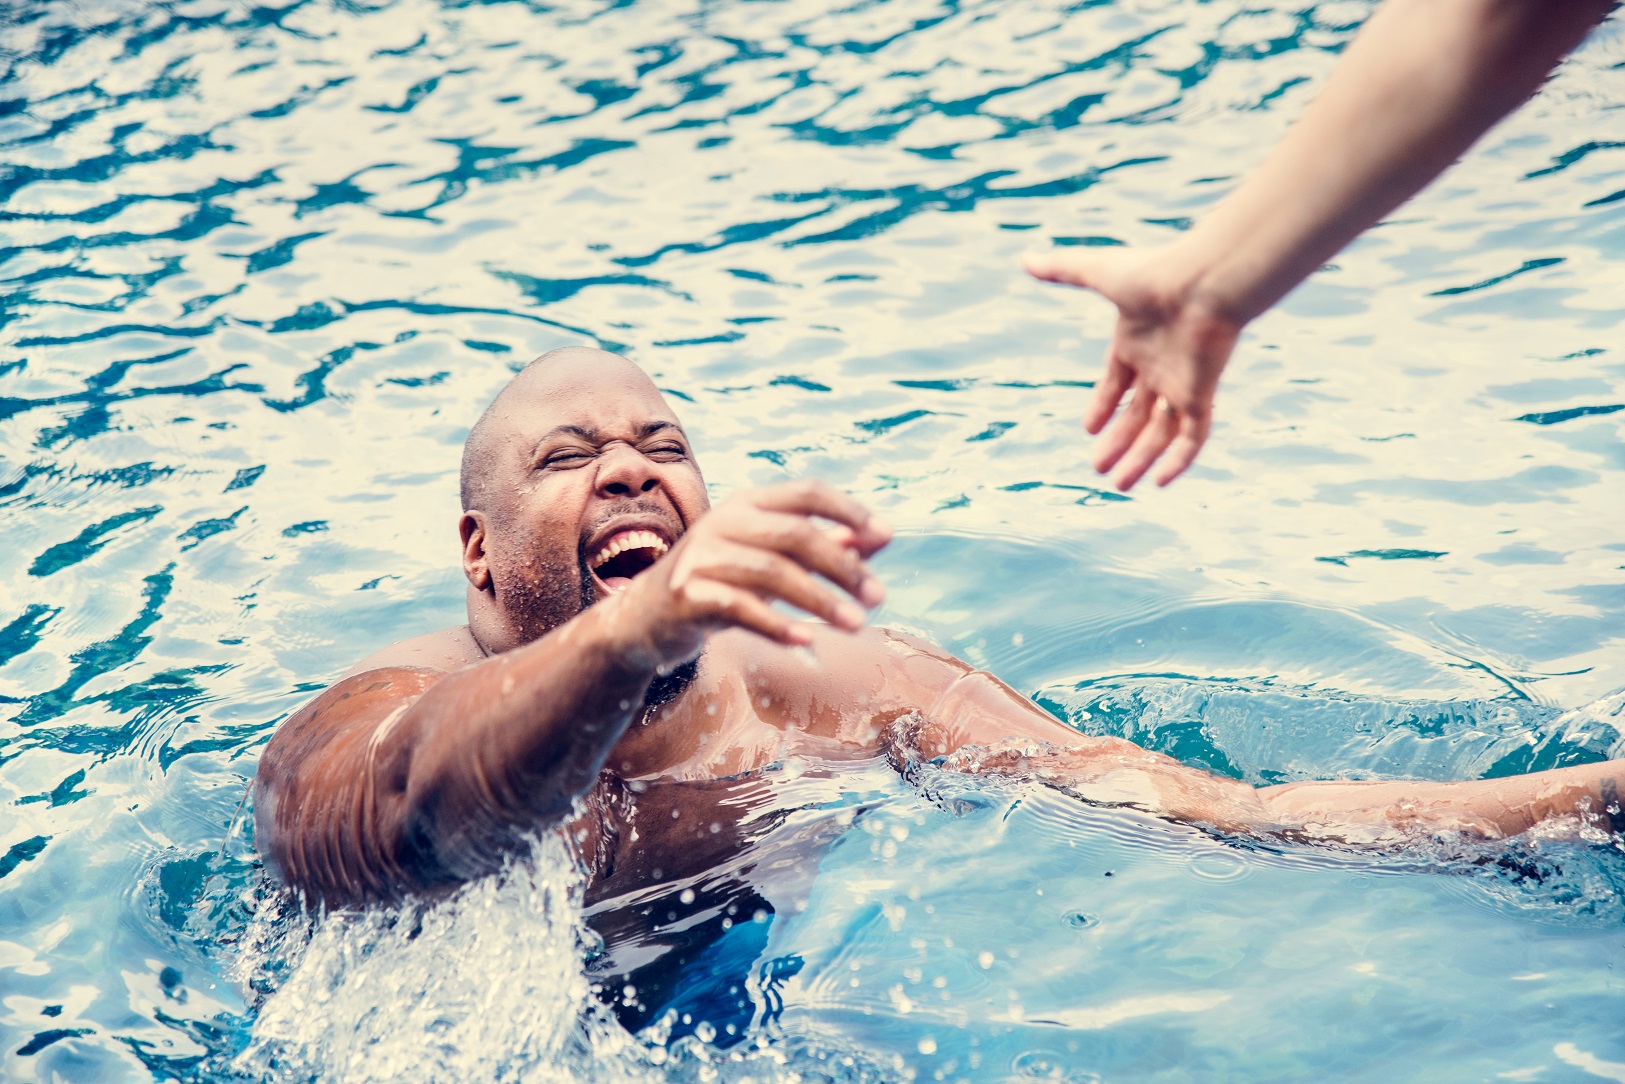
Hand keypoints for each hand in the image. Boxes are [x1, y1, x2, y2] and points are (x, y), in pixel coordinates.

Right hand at [620, 480, 890, 663]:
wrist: (643, 619)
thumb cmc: (721, 583)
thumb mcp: (771, 559)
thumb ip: (823, 545)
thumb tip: (882, 535)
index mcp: (748, 503)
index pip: (806, 493)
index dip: (848, 510)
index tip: (885, 535)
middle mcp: (724, 521)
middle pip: (796, 534)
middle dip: (842, 565)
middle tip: (878, 596)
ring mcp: (702, 556)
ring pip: (772, 572)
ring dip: (820, 600)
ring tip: (856, 625)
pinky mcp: (687, 594)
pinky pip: (740, 607)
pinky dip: (777, 623)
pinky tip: (807, 639)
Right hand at [1024, 246, 1242, 489]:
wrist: (1205, 280)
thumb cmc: (1155, 273)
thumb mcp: (1098, 273)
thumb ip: (1063, 270)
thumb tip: (1024, 258)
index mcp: (1136, 341)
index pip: (1117, 382)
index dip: (1103, 405)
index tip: (1088, 429)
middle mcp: (1160, 366)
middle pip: (1137, 414)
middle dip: (1118, 442)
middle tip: (1098, 469)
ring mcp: (1182, 382)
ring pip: (1161, 431)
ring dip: (1140, 459)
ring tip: (1120, 486)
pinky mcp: (1201, 394)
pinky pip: (1192, 437)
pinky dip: (1177, 461)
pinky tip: (1159, 482)